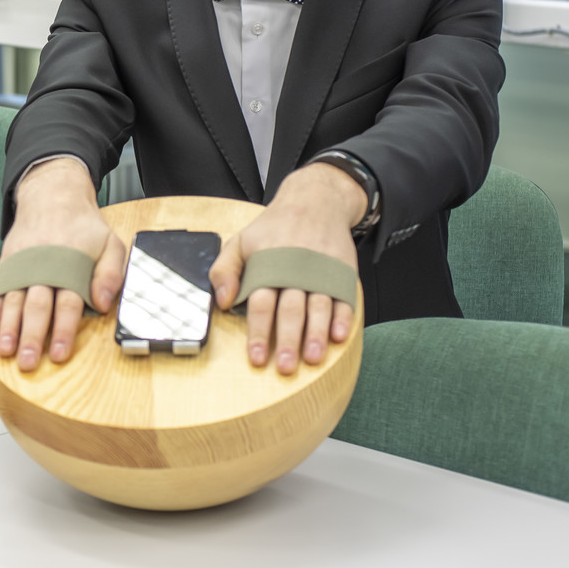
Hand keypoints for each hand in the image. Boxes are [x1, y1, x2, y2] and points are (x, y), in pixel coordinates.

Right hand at [0, 158, 125, 370]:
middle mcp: (43, 266)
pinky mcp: (9, 262)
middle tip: (29, 362)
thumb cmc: (83, 226)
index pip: (67, 303)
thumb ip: (111, 274)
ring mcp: (23, 265)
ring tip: (7, 352)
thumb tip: (102, 303)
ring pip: (14, 300)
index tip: (58, 353)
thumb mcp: (110, 243)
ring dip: (9, 328)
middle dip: (31, 336)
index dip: (62, 330)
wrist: (52, 195)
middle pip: (36, 306)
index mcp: (70, 265)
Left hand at [210, 162, 362, 374]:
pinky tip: (340, 336)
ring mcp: (321, 271)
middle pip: (290, 310)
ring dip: (316, 335)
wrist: (315, 200)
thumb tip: (223, 302)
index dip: (258, 332)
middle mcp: (295, 270)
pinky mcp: (342, 272)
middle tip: (284, 367)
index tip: (256, 358)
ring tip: (313, 358)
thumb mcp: (241, 241)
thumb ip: (225, 270)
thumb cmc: (273, 227)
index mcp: (268, 265)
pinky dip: (344, 318)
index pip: (260, 304)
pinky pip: (345, 298)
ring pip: (319, 307)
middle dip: (287, 340)